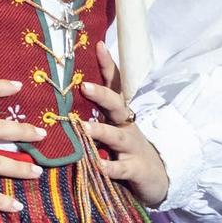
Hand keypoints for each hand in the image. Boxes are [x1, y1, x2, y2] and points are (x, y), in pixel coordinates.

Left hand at [80, 42, 169, 208]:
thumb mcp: (112, 126)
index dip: (107, 65)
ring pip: (116, 135)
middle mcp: (125, 125)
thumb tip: (65, 89)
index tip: (98, 45)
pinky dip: (110, 166)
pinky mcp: (135, 169)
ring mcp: (131, 146)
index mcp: (118, 113)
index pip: (113, 85)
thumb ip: (93, 111)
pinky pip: (121, 167)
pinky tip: (98, 165)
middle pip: (116, 105)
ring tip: (84, 127)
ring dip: (101, 131)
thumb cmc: (124, 147)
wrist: (156, 177)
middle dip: (102, 94)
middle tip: (84, 86)